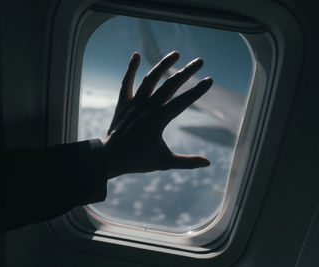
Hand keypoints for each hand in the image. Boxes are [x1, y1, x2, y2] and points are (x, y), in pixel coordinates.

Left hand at [103, 51, 212, 178]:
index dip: (197, 91)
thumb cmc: (137, 160)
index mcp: (158, 121)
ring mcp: (134, 104)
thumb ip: (187, 162)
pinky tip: (136, 55)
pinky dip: (130, 69)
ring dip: (163, 66)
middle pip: (169, 86)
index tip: (209, 80)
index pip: (182, 102)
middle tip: (200, 61)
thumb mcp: (164, 162)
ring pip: (150, 80)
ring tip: (176, 54)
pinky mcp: (123, 103)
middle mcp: (147, 108)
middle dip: (186, 72)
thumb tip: (208, 163)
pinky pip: (126, 83)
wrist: (109, 158)